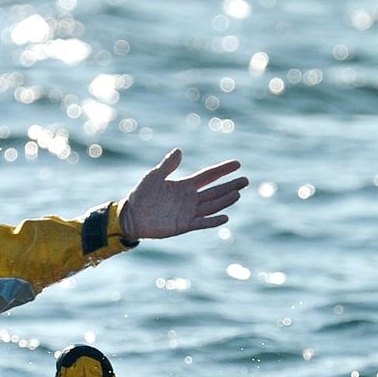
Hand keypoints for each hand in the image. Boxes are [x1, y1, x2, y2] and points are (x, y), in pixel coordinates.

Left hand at [118, 149, 246, 241]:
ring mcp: (189, 212)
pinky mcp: (184, 225)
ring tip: (238, 194)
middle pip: (215, 191)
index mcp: (185, 185)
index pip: (208, 176)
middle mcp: (190, 198)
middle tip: (246, 180)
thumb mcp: (154, 176)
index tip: (237, 163)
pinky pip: (202, 223)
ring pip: (212, 205)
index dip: (222, 170)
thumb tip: (179, 151)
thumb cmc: (141, 195)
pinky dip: (213, 221)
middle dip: (230, 186)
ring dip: (225, 200)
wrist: (132, 216)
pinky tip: (225, 217)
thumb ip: (167, 166)